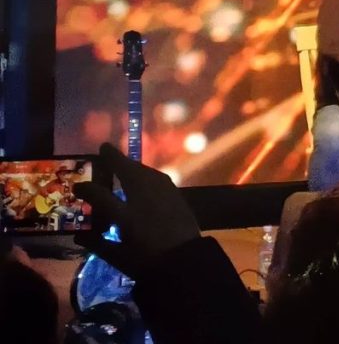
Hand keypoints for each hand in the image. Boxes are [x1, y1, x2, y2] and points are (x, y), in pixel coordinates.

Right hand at [73, 143, 199, 278]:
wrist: (187, 263)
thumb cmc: (149, 264)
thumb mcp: (119, 258)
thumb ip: (98, 245)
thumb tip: (78, 236)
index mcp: (127, 217)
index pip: (101, 196)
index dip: (87, 190)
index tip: (78, 187)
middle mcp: (145, 200)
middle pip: (128, 172)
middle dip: (115, 158)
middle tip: (104, 148)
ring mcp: (164, 196)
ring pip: (146, 172)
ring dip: (133, 164)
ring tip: (123, 161)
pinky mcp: (177, 197)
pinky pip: (159, 178)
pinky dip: (148, 173)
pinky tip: (145, 175)